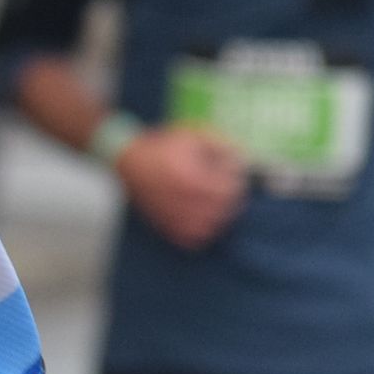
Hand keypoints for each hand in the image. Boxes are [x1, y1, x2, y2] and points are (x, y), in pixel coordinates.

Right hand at [115, 124, 246, 249]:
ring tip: (213, 198)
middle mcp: (184, 202)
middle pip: (226, 210)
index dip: (236, 178)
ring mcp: (175, 218)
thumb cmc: (164, 146)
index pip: (231, 189)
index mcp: (192, 178)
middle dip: (230, 195)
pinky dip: (205, 229)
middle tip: (224, 182)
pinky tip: (201, 213)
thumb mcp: (195, 134)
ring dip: (220, 213)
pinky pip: (197, 238)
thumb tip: (244, 162)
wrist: (128, 162)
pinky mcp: (168, 228)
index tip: (230, 168)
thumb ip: (223, 146)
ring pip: (214, 227)